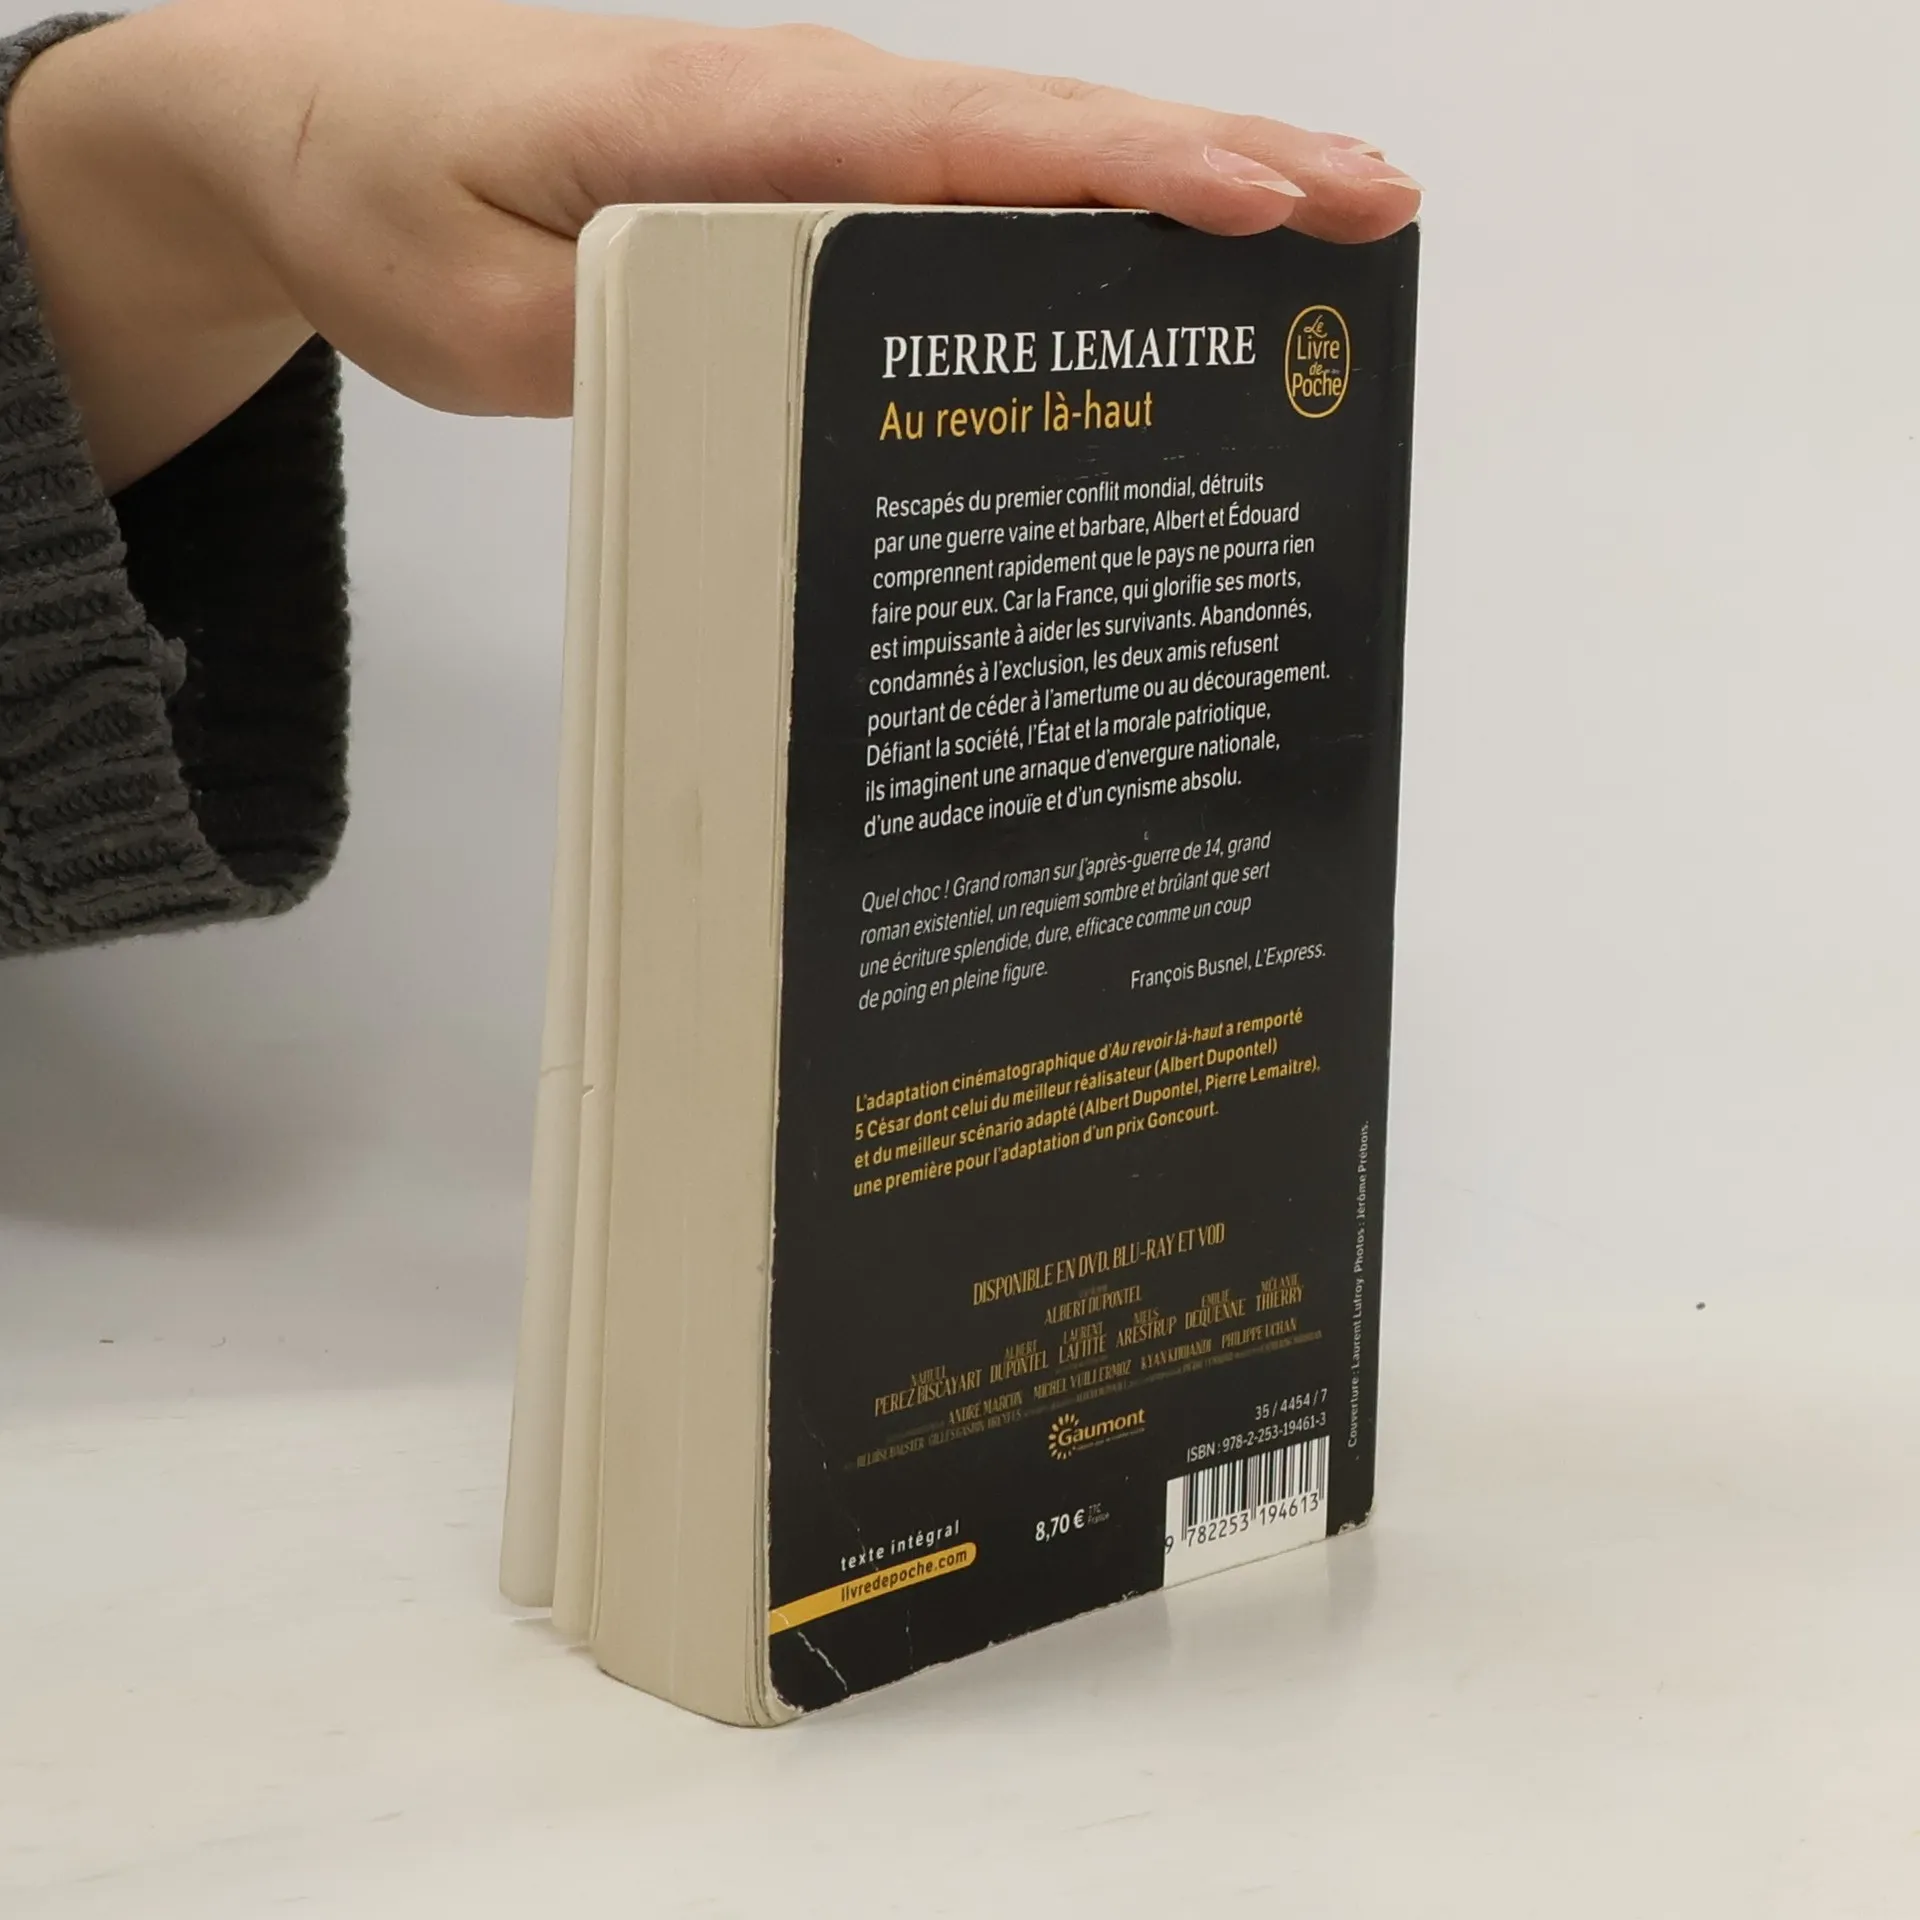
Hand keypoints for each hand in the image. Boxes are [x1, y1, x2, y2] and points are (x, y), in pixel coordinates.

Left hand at [7, 0, 1421, 490]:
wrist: (303, 122)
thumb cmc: (392, 197)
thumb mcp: (504, 318)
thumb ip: (661, 351)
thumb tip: (810, 386)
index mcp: (747, 124)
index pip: (977, 145)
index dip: (1134, 171)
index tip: (1271, 201)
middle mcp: (805, 110)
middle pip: (1049, 135)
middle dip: (1224, 165)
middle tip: (1372, 212)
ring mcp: (811, 138)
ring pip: (1024, 154)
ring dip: (1177, 182)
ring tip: (1314, 227)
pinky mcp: (799, 177)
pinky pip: (964, 192)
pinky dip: (1079, 209)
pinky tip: (1139, 254)